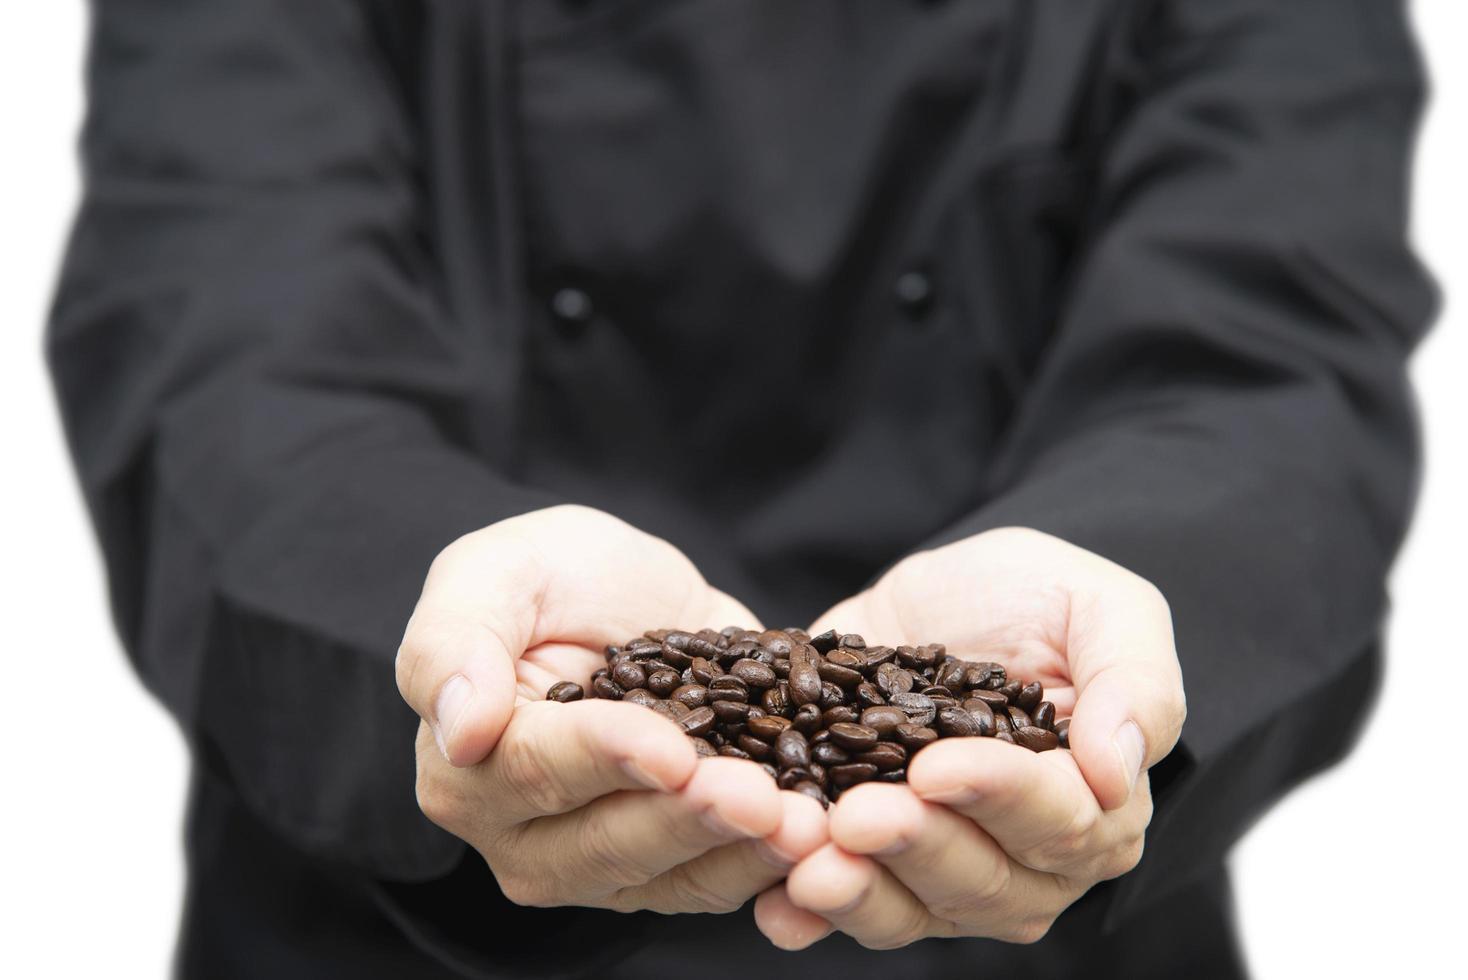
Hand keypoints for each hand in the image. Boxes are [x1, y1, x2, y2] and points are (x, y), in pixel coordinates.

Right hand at [398, 505, 827, 911]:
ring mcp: (600, 862)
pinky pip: (718, 880)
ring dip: (742, 853)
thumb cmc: (547, 576)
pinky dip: (772, 862)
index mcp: (468, 767)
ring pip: (671, 876)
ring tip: (806, 824)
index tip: (673, 748)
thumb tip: (459, 727)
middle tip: (761, 797)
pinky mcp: (670, 866)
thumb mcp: (492, 573)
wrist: (620, 594)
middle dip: (690, 819)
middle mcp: (524, 835)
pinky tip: (822, 834)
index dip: (609, 759)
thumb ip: (454, 641)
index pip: (538, 771)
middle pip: (608, 842)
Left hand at [754, 527, 1184, 947]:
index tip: (935, 766)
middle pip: (980, 880)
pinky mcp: (872, 865)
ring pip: (909, 908)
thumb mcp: (1103, 607)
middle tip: (858, 816)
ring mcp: (944, 871)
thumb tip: (1120, 772)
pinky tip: (775, 903)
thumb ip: (1136, 682)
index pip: (1057, 820)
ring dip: (858, 892)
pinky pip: (845, 908)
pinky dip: (807, 913)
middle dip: (916, 847)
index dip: (996, 796)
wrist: (945, 596)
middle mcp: (1026, 860)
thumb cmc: (1038, 598)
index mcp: (1097, 805)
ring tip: (809, 863)